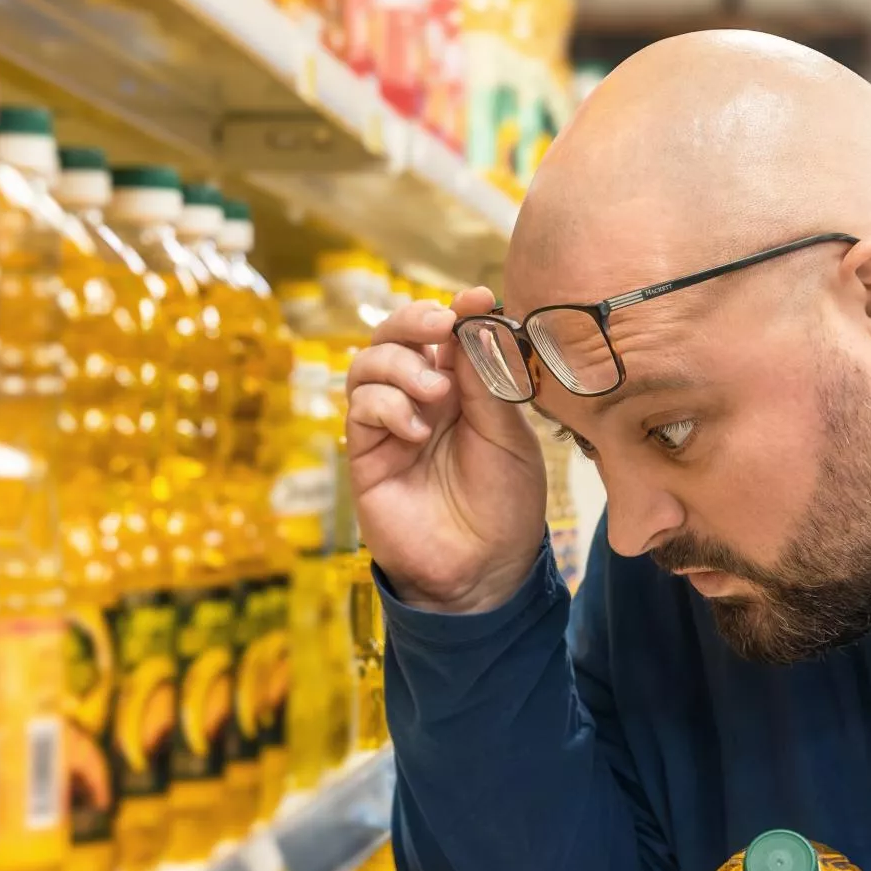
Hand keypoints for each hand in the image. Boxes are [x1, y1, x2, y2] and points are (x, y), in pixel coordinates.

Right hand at [346, 291, 548, 612]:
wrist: (485, 572)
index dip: (456, 309)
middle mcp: (422, 399)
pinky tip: (416, 430)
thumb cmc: (505, 506)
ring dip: (400, 365)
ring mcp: (391, 425)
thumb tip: (476, 314)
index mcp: (463, 388)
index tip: (474, 298)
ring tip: (434, 392)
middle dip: (413, 320)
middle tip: (440, 325)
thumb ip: (489, 379)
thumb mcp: (510, 435)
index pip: (446, 333)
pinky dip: (386, 405)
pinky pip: (360, 408)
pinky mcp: (366, 455)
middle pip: (395, 335)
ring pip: (368, 363)